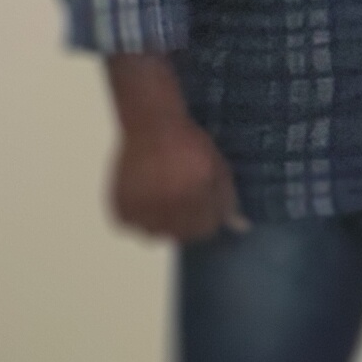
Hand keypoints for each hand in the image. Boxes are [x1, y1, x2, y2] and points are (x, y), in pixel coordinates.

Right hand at [106, 110, 241, 243]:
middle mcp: (167, 211)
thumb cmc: (190, 146)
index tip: (201, 200)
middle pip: (182, 234)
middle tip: (179, 193)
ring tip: (162, 193)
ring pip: (156, 233)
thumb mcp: (218, 170)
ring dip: (162, 219)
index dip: (207, 215)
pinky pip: (134, 225)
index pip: (207, 229)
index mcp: (195, 201)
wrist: (151, 126)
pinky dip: (140, 214)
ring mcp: (141, 213)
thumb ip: (227, 201)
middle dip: (186, 218)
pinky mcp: (121, 211)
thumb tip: (240, 228)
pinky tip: (146, 193)